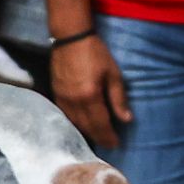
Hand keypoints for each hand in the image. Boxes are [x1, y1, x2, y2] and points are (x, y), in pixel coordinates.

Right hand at [51, 34, 130, 148]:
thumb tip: (127, 119)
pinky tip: (82, 125)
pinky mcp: (56, 94)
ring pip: (75, 123)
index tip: (116, 145)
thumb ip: (119, 99)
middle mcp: (74, 102)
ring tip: (97, 138)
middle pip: (87, 127)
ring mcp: (62, 99)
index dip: (108, 137)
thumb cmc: (96, 53)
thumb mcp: (113, 74)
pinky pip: (66, 115)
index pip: (100, 124)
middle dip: (99, 138)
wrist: (71, 38)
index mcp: (90, 96)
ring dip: (86, 133)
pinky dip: (75, 123)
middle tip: (108, 145)